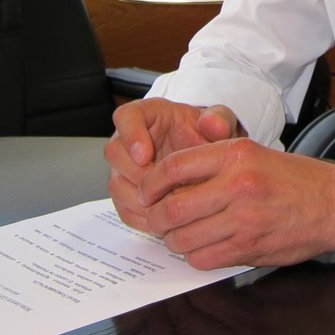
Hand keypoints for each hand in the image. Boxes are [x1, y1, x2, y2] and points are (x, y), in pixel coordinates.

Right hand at [105, 98, 241, 231]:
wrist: (208, 162)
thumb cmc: (207, 137)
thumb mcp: (220, 123)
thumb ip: (218, 119)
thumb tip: (211, 124)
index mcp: (149, 115)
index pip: (126, 116)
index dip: (130, 135)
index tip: (145, 155)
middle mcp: (130, 140)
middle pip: (114, 152)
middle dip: (137, 174)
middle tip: (162, 187)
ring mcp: (125, 168)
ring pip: (116, 183)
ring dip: (140, 199)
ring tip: (170, 204)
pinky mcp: (128, 193)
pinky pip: (123, 208)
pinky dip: (142, 216)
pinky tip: (166, 219)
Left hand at [136, 137, 334, 269]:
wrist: (334, 204)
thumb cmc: (294, 178)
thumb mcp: (254, 152)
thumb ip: (214, 161)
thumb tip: (168, 180)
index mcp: (236, 155)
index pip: (174, 167)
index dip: (151, 183)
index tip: (146, 191)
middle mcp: (238, 185)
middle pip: (173, 208)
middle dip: (155, 217)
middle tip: (156, 217)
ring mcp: (244, 219)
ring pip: (183, 238)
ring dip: (173, 239)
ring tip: (180, 233)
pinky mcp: (249, 247)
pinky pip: (203, 258)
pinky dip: (195, 255)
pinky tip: (202, 246)